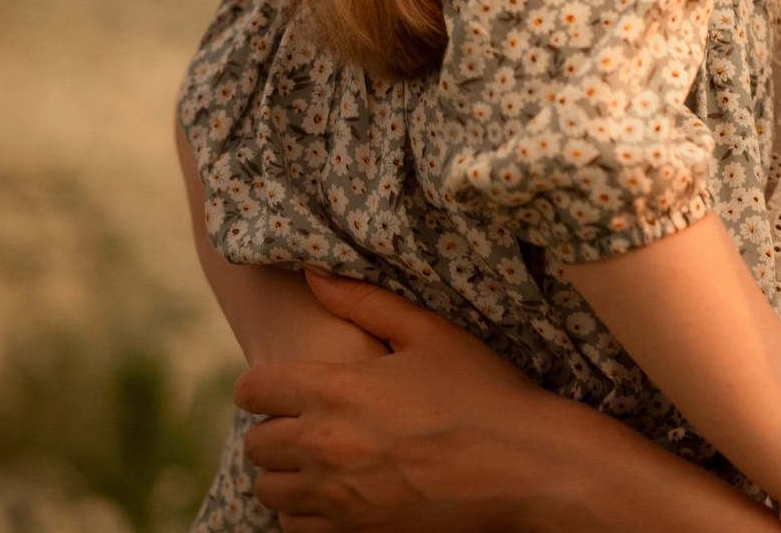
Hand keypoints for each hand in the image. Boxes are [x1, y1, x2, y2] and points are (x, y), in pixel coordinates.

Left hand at [236, 271, 780, 532]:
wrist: (528, 465)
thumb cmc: (485, 392)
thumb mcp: (431, 333)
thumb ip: (364, 301)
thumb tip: (313, 273)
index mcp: (335, 390)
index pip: (253, 389)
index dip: (262, 385)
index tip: (282, 385)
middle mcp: (325, 446)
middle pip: (256, 444)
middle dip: (273, 429)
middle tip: (306, 420)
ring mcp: (339, 496)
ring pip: (270, 491)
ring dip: (285, 473)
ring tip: (318, 459)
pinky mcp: (357, 531)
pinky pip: (298, 528)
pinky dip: (306, 511)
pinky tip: (337, 492)